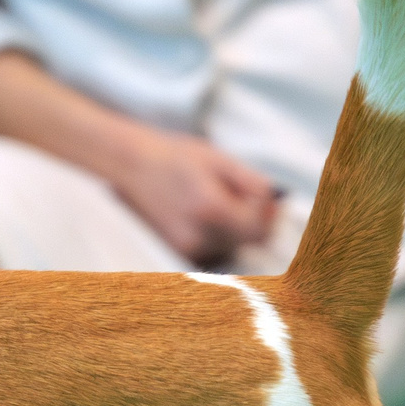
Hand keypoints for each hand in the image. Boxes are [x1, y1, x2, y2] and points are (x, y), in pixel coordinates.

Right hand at [0, 49, 277, 265]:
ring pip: (230, 246)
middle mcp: (197, 236)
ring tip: (214, 198)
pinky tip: (200, 211)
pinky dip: (216, 233)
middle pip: (247, 241)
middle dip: (252, 220)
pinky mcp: (177, 250)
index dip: (269, 214)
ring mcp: (185, 247)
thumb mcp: (218, 159)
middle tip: (240, 194)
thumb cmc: (175, 155)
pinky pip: (212, 248)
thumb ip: (252, 183)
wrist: (128, 163)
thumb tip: (276, 203)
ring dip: (234, 228)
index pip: (259, 229)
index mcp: (210, 210)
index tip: (267, 198)